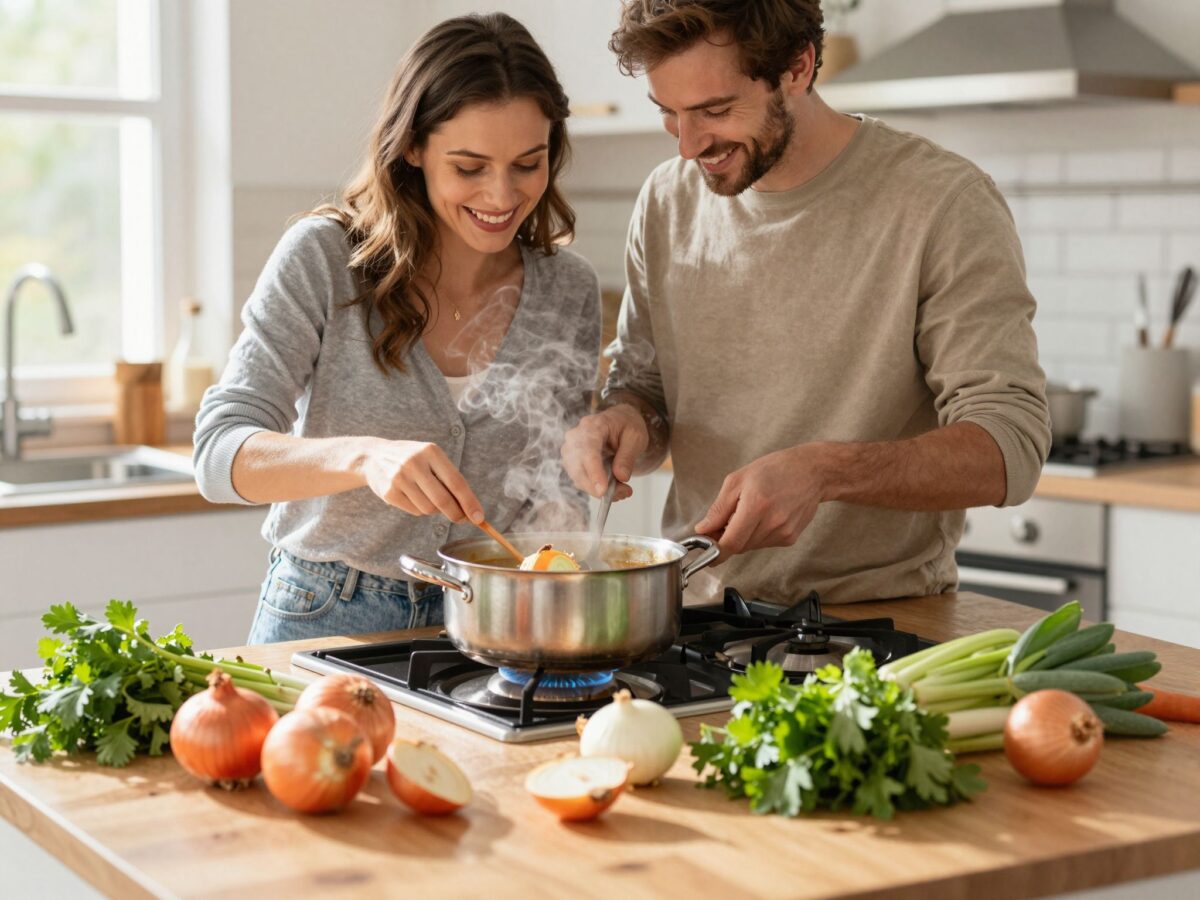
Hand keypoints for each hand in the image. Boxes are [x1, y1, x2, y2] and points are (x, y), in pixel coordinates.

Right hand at [359, 439, 483, 522]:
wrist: (374, 456)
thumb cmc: (413, 460)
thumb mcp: (432, 458)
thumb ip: (450, 480)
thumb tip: (470, 509)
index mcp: (431, 452)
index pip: (456, 482)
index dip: (469, 502)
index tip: (479, 517)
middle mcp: (414, 463)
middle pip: (443, 500)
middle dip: (456, 514)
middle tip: (462, 518)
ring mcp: (399, 478)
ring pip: (429, 509)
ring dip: (435, 510)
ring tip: (428, 497)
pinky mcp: (389, 493)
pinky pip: (415, 511)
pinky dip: (420, 510)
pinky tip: (414, 497)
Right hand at [561, 405, 646, 500]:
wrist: (619, 421)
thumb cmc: (627, 426)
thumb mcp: (636, 438)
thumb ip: (627, 457)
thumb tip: (621, 477)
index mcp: (593, 425)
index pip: (588, 450)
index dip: (593, 472)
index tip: (603, 490)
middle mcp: (576, 436)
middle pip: (577, 466)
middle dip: (597, 486)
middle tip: (622, 493)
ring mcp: (571, 450)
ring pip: (577, 477)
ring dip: (598, 489)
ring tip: (622, 491)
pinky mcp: (573, 462)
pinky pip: (580, 480)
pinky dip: (595, 488)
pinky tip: (613, 489)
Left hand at [694, 445, 825, 562]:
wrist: (812, 472)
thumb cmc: (775, 470)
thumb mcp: (738, 480)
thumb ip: (719, 509)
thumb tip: (703, 530)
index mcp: (756, 506)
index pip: (731, 542)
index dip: (715, 552)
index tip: (706, 554)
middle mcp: (772, 523)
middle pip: (739, 546)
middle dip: (728, 537)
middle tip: (729, 518)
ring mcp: (783, 533)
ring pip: (751, 546)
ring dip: (744, 535)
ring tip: (752, 511)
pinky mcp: (790, 538)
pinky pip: (764, 543)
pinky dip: (758, 534)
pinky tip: (766, 515)